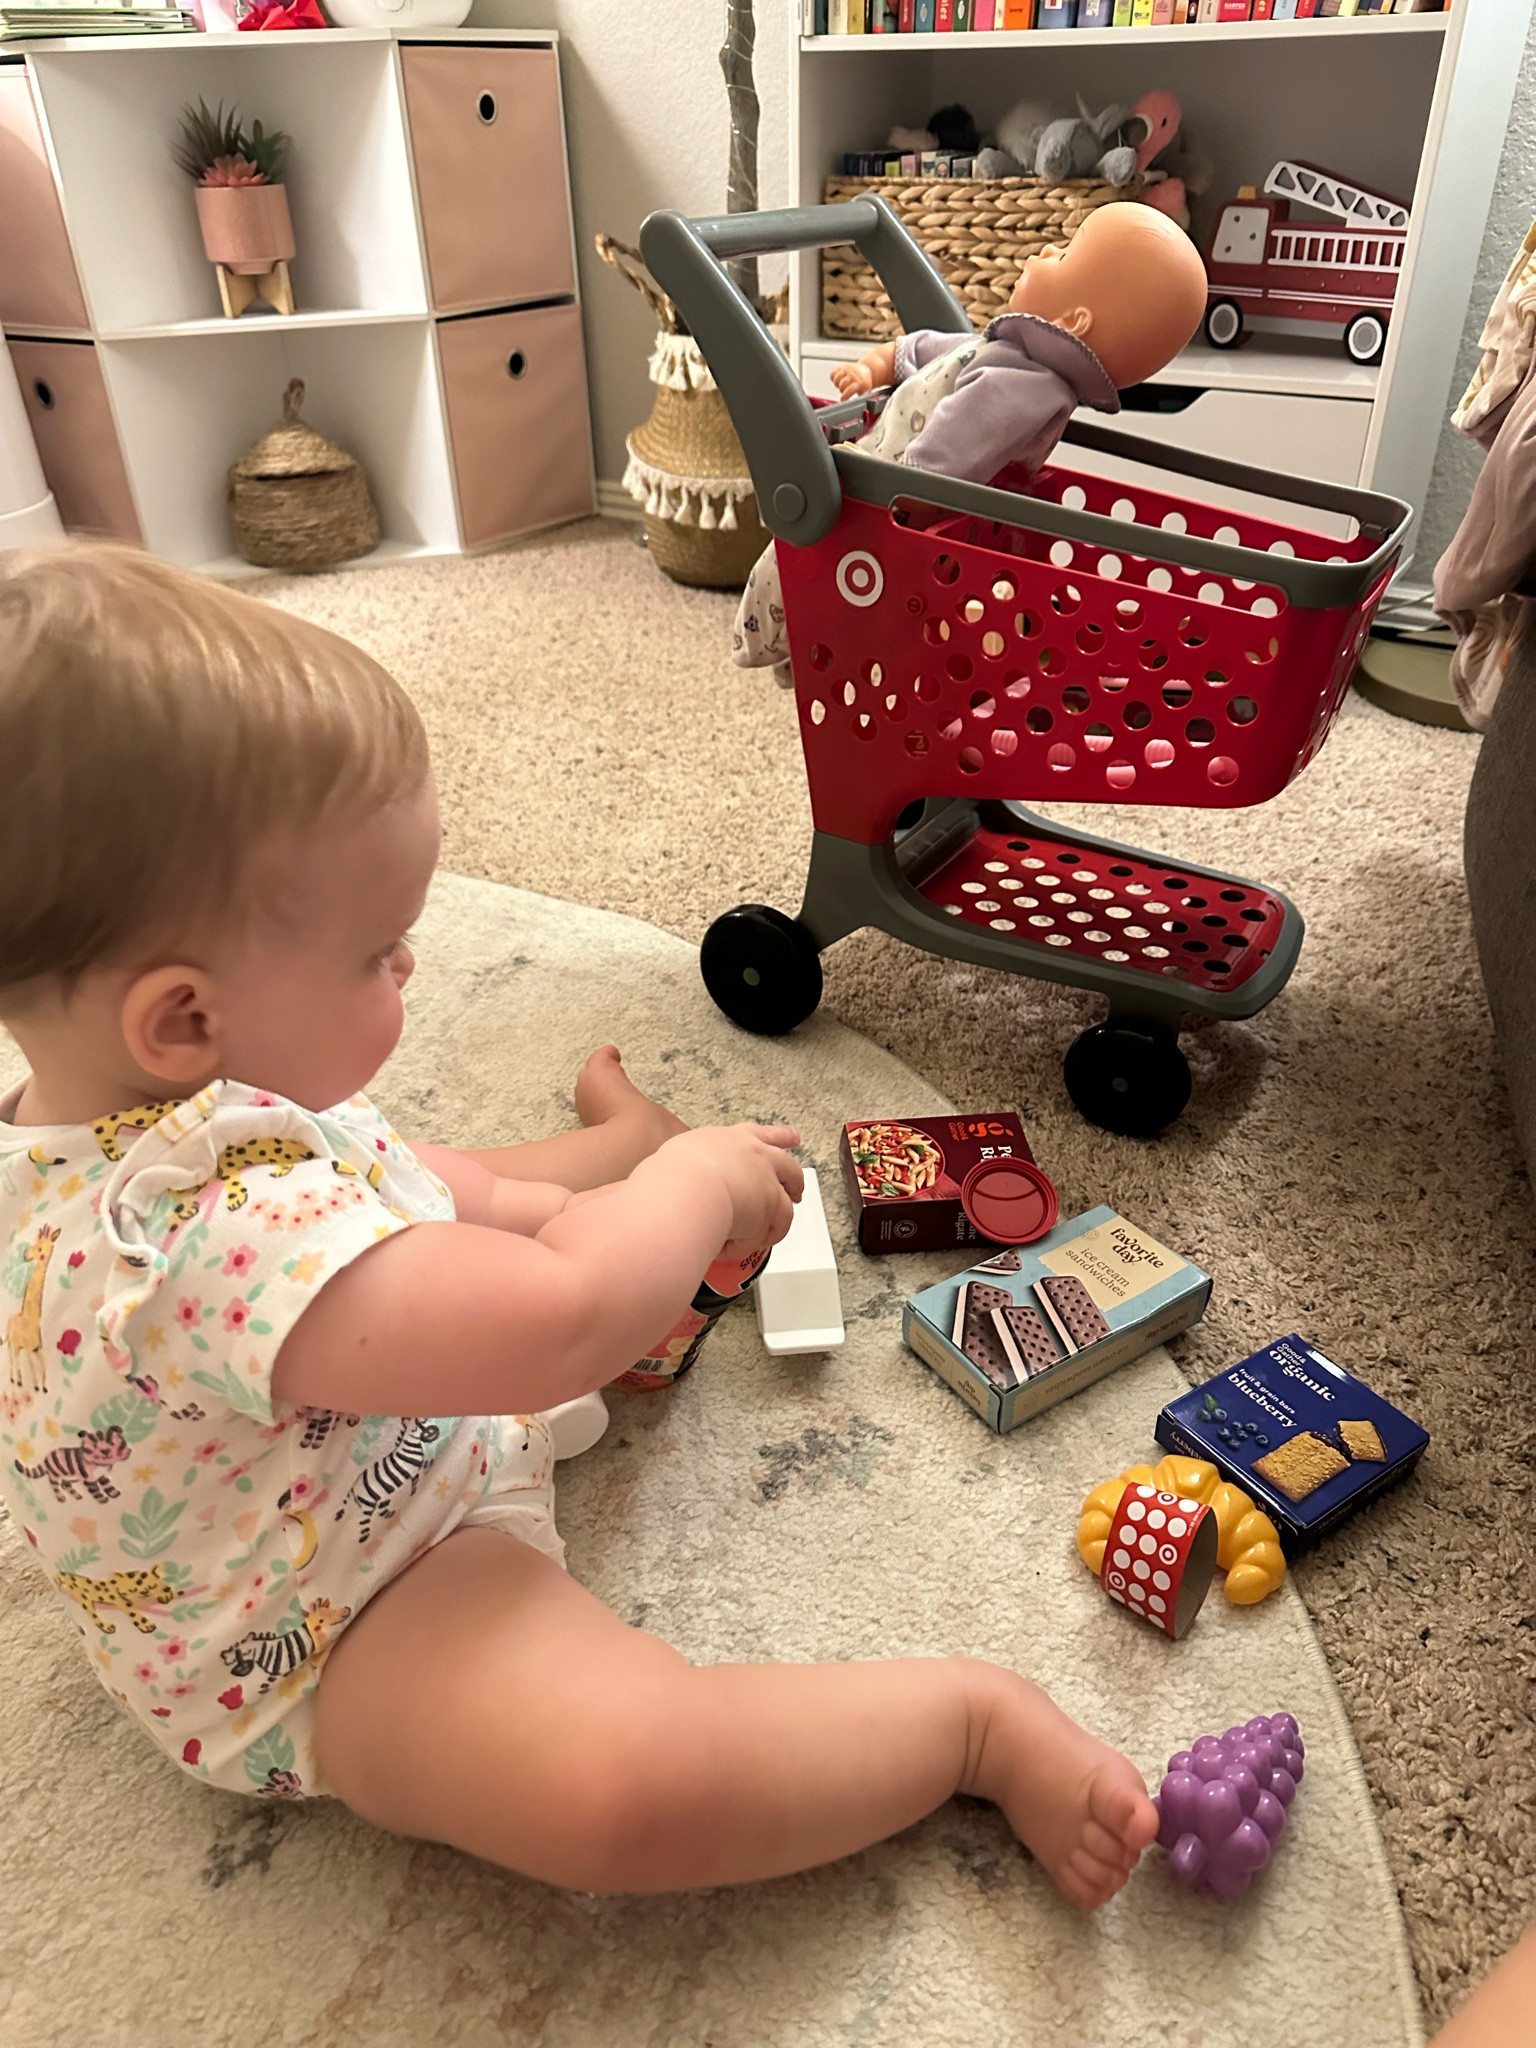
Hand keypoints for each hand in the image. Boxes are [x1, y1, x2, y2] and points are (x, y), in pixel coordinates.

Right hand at [649, 1123, 802, 1257]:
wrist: (684, 1190)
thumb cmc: (668, 1177)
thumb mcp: (670, 1163)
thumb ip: (676, 1172)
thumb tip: (649, 1187)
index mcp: (725, 1139)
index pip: (754, 1133)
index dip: (775, 1137)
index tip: (790, 1139)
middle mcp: (752, 1153)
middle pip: (784, 1161)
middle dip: (792, 1176)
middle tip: (797, 1189)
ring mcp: (767, 1178)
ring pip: (787, 1198)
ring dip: (777, 1218)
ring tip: (770, 1232)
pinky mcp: (775, 1204)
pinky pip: (774, 1227)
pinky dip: (756, 1240)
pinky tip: (738, 1247)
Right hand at [830, 360, 874, 398]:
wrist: (866, 369)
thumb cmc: (864, 383)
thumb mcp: (865, 391)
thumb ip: (860, 399)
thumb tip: (855, 407)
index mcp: (860, 382)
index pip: (849, 390)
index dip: (844, 396)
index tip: (842, 399)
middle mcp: (853, 374)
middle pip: (841, 385)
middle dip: (841, 390)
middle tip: (844, 390)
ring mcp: (847, 369)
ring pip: (836, 379)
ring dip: (836, 384)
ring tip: (841, 384)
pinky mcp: (841, 366)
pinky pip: (832, 373)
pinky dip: (833, 378)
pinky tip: (837, 379)